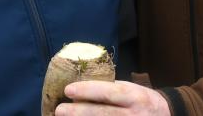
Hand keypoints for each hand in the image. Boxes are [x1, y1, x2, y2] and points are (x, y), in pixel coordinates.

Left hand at [54, 80, 170, 115]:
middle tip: (59, 110)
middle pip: (103, 114)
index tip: (68, 90)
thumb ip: (111, 90)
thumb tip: (80, 90)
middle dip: (79, 112)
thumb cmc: (142, 101)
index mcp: (135, 97)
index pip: (110, 93)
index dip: (88, 91)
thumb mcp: (132, 90)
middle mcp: (134, 115)